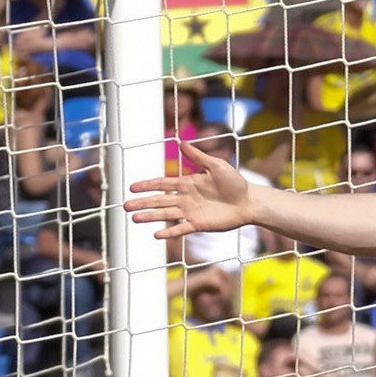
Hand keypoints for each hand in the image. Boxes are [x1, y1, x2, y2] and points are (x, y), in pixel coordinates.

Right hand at [129, 140, 257, 239]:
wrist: (249, 202)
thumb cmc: (235, 183)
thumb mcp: (216, 166)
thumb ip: (198, 156)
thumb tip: (182, 141)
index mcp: (188, 183)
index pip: (163, 184)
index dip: (148, 185)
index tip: (133, 187)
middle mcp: (186, 198)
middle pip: (159, 201)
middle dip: (143, 203)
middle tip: (126, 206)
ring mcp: (191, 212)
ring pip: (166, 215)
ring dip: (150, 217)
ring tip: (134, 218)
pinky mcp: (199, 224)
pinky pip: (181, 228)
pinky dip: (170, 232)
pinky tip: (156, 235)